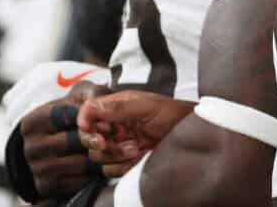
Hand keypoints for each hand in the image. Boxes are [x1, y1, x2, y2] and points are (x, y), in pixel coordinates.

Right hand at [20, 80, 109, 197]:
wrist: (54, 143)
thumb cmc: (68, 115)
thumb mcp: (77, 97)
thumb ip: (90, 92)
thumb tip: (98, 102)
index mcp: (33, 122)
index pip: (64, 116)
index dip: (89, 118)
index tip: (108, 121)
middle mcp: (31, 147)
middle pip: (73, 142)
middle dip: (99, 138)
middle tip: (118, 137)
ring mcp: (38, 168)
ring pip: (79, 163)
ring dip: (102, 157)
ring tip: (118, 149)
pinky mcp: (47, 186)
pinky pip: (79, 182)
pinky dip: (95, 174)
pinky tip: (105, 164)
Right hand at [77, 91, 194, 175]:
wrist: (192, 135)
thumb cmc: (173, 114)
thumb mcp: (145, 106)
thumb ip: (117, 107)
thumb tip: (90, 108)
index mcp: (116, 106)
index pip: (88, 112)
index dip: (84, 121)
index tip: (89, 129)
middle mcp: (115, 125)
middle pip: (89, 137)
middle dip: (100, 142)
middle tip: (111, 142)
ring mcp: (121, 143)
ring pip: (99, 155)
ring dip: (115, 155)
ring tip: (135, 148)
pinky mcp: (127, 161)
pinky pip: (111, 170)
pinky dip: (121, 166)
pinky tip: (137, 158)